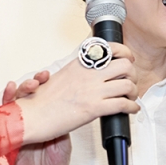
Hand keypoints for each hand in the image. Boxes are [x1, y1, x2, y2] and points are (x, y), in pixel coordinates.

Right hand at [2, 74, 70, 164]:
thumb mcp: (62, 145)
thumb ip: (59, 128)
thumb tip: (61, 109)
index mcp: (42, 119)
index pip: (39, 96)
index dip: (41, 84)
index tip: (45, 77)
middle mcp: (27, 121)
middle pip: (22, 98)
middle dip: (25, 87)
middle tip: (32, 84)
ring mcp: (14, 129)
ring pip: (7, 108)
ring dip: (7, 96)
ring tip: (10, 88)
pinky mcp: (2, 141)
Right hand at [15, 43, 138, 144]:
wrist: (31, 116)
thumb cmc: (41, 101)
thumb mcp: (60, 77)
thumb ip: (78, 73)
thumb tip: (91, 75)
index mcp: (80, 64)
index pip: (109, 48)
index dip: (125, 52)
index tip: (128, 58)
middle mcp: (88, 74)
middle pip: (125, 66)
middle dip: (132, 74)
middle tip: (130, 81)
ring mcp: (92, 90)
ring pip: (128, 85)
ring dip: (134, 92)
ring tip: (130, 97)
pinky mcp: (94, 108)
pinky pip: (123, 104)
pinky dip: (132, 107)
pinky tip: (130, 110)